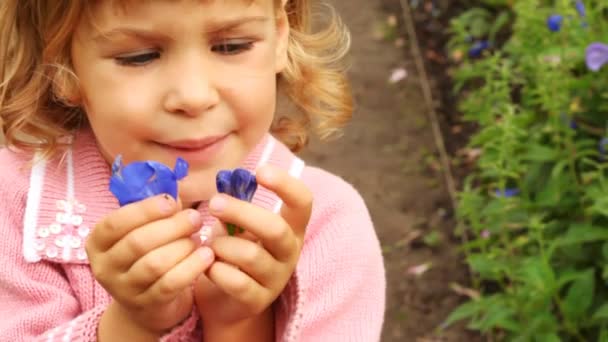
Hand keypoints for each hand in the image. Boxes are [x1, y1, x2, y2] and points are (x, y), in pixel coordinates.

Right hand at [85, 194, 214, 333]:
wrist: (148, 304)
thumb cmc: (148, 254)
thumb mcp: (144, 231)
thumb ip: (156, 212)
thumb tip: (175, 196)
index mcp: (98, 242)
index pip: (115, 223)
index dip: (145, 210)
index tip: (171, 202)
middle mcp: (104, 267)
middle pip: (138, 242)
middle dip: (172, 227)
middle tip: (195, 218)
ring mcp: (124, 289)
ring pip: (154, 264)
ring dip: (182, 247)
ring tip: (198, 238)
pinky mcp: (147, 305)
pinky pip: (171, 284)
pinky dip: (192, 267)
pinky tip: (206, 255)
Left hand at [193, 165, 311, 325]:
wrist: (226, 301)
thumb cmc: (233, 253)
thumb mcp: (237, 228)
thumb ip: (235, 208)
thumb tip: (224, 187)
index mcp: (291, 228)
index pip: (303, 202)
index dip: (286, 185)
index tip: (260, 172)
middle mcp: (290, 252)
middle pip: (275, 228)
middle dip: (241, 212)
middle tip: (214, 204)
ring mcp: (277, 278)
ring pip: (251, 255)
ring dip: (222, 245)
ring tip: (209, 246)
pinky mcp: (259, 300)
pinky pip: (236, 282)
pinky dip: (216, 270)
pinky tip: (208, 266)